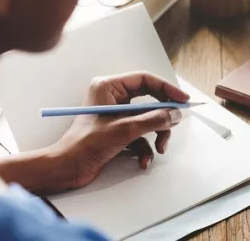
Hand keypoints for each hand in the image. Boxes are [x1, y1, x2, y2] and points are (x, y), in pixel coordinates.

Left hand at [54, 71, 189, 188]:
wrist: (67, 169)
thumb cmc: (85, 145)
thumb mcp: (125, 130)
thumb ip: (153, 120)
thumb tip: (175, 114)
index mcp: (109, 87)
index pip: (145, 80)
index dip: (167, 89)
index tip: (182, 100)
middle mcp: (113, 97)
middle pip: (150, 100)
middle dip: (162, 117)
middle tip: (174, 123)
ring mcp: (116, 114)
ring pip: (148, 119)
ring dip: (156, 135)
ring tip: (159, 148)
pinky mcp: (118, 130)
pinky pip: (141, 134)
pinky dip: (145, 148)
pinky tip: (143, 160)